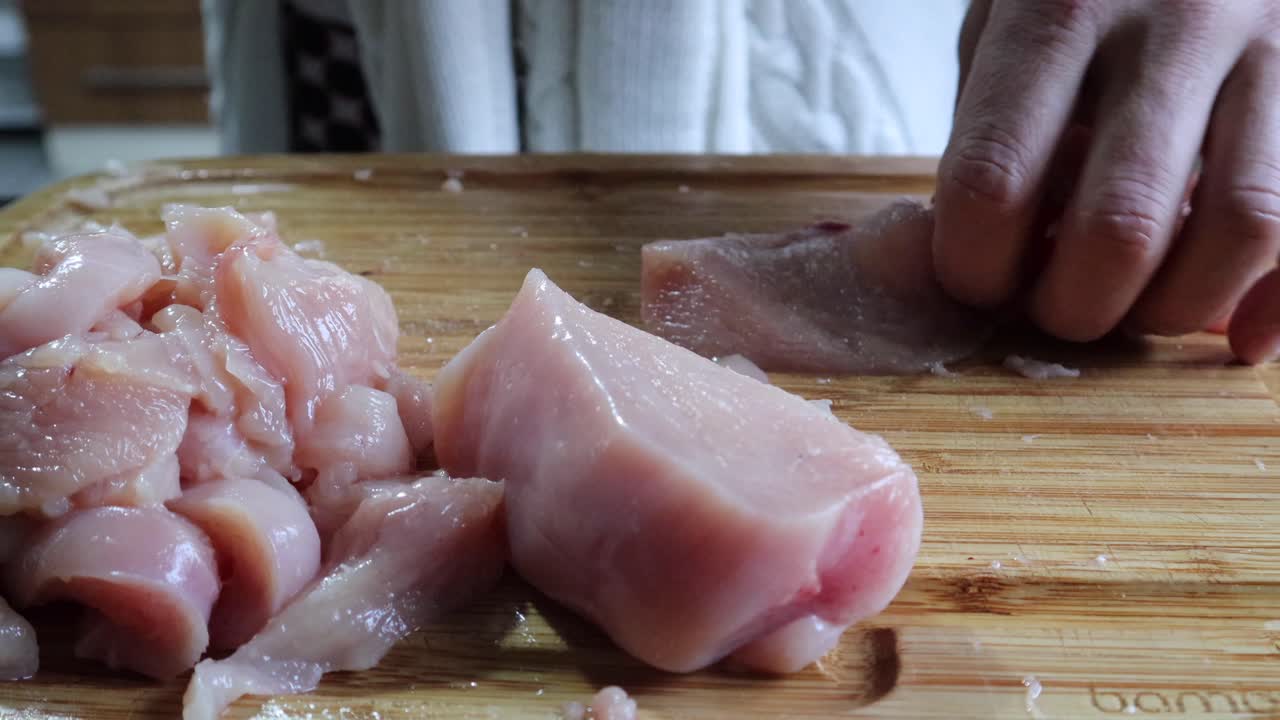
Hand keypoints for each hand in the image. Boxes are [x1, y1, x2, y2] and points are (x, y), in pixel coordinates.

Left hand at [932, 0, 1279, 362]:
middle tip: (1057, 309)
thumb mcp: (1011, 12)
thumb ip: (998, 122)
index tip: (977, 280)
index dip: (975, 265)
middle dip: (1074, 307)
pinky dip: (1279, 303)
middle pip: (1121, 225)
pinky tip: (1237, 335)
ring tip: (1136, 311)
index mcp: (1061, 7)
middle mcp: (1180, 21)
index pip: (995, 181)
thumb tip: (998, 257)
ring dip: (1175, 308)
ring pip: (1244, 226)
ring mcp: (1277, 45)